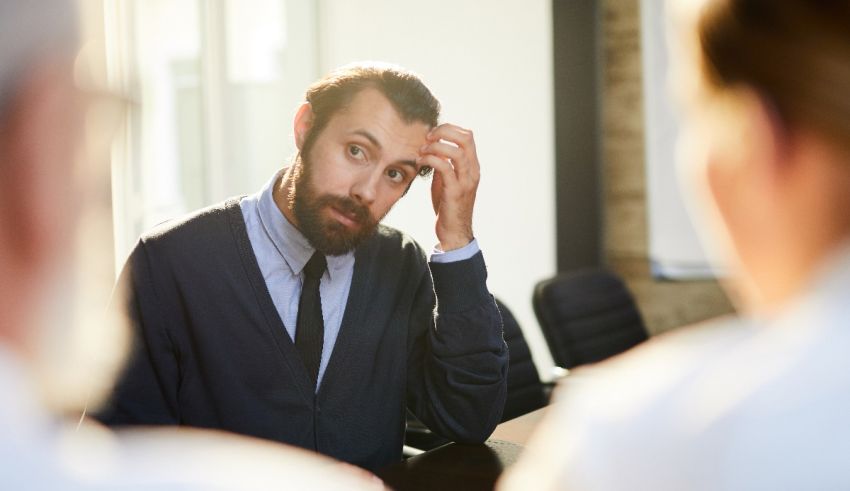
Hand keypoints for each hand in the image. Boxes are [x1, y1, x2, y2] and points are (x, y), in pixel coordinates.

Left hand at [417, 123, 479, 250]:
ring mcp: (466, 181)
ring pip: (456, 151)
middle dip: (444, 131)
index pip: (467, 136)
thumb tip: (432, 148)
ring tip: (422, 150)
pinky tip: (420, 161)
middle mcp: (473, 171)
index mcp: (472, 166)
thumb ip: (443, 164)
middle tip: (428, 136)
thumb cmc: (448, 206)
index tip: (432, 134)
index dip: (449, 129)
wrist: (453, 232)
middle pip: (466, 138)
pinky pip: (444, 167)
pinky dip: (430, 160)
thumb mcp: (446, 181)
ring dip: (436, 146)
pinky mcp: (455, 191)